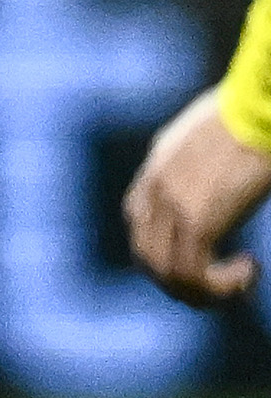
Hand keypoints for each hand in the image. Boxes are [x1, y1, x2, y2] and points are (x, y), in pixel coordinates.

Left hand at [124, 88, 270, 306]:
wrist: (261, 107)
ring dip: (201, 290)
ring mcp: (172, 206)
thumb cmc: (254, 111)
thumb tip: (223, 160)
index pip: (138, 218)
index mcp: (158, 164)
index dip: (161, 245)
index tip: (198, 252)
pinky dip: (220, 285)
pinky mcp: (197, 221)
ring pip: (167, 272)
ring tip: (237, 286)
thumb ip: (205, 151)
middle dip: (177, 278)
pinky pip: (193, 273)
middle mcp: (156, 187)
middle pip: (146, 253)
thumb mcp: (216, 129)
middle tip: (215, 285)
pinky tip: (249, 271)